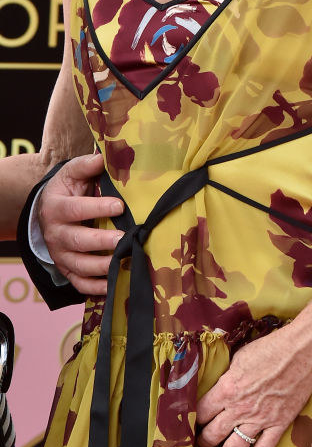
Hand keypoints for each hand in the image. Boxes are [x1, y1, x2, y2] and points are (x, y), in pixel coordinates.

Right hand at [38, 153, 122, 294]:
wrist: (50, 211)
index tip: (119, 206)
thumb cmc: (68, 189)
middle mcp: (55, 234)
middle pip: (77, 241)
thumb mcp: (73, 173)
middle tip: (125, 240)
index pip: (75, 209)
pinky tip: (115, 285)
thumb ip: (86, 165)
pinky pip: (80, 284)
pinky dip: (96, 288)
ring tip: (125, 262)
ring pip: (79, 266)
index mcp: (56, 208)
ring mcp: (60, 255)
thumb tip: (102, 158)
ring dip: (102, 267)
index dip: (96, 208)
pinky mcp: (67, 270)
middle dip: (101, 242)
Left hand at [196, 325, 311, 446]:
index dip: (194, 419)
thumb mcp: (240, 357)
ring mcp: (260, 419)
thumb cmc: (270, 348)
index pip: (201, 412)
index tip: (193, 423)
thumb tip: (222, 385)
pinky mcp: (278, 424)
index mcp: (227, 389)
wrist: (301, 352)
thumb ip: (228, 376)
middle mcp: (240, 409)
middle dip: (204, 441)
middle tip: (202, 444)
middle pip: (214, 433)